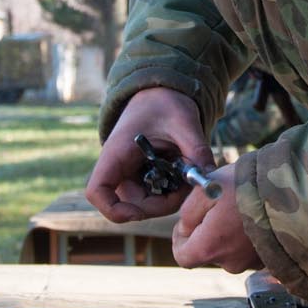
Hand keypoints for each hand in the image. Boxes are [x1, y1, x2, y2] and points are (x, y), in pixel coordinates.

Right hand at [86, 87, 212, 222]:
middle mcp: (118, 169)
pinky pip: (155, 196)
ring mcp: (130, 175)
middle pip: (130, 205)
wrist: (162, 94)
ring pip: (145, 204)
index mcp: (116, 153)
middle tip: (189, 187)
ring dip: (169, 199)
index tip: (140, 212)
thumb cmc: (165, 103)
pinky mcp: (143, 177)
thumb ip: (197, 150)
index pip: (97, 191)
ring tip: (189, 177)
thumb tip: (210, 176)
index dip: (114, 210)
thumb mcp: (184, 122)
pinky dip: (172, 193)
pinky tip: (185, 176)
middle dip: (161, 204)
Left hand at [172, 165, 262, 273]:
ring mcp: (251, 262)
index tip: (189, 220)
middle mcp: (230, 262)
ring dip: (228, 231)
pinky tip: (255, 213)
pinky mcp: (268, 257)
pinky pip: (249, 248)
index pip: (183, 257)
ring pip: (229, 249)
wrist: (291, 188)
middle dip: (207, 230)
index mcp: (211, 248)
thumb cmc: (247, 186)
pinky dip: (248, 234)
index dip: (181, 237)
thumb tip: (186, 227)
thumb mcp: (205, 188)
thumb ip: (187, 213)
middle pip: (208, 251)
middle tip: (218, 204)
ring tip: (240, 205)